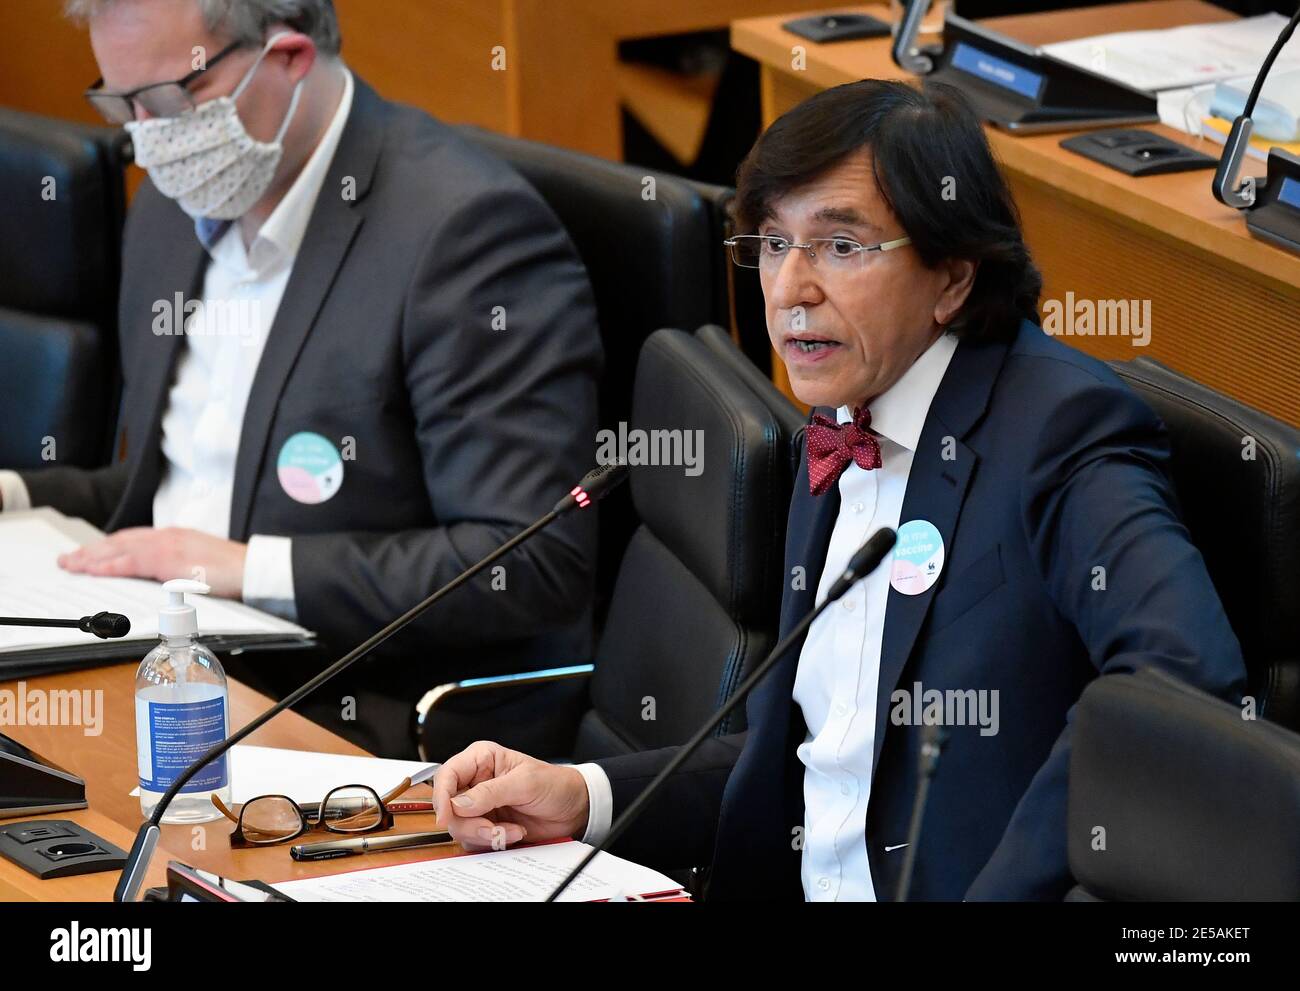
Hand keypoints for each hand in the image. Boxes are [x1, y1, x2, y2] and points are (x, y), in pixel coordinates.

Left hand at [57, 527, 248, 597]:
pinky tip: (92, 569)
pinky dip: (108, 564)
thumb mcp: (201, 565)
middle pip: (119, 542)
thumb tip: (164, 582)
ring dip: (92, 557)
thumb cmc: (234, 570)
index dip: (109, 547)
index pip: (133, 540)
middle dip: (92, 551)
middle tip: (69, 560)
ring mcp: (167, 545)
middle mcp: (167, 536)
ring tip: (71, 564)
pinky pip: (130, 561)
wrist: (252, 568)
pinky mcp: (168, 559)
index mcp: (175, 537)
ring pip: (118, 549)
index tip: (91, 554)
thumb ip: (179, 569)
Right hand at [432, 741, 589, 850]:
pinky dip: (492, 842)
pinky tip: (514, 833)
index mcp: (481, 759)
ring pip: (459, 827)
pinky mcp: (486, 825)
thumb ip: (490, 793)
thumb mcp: (524, 783)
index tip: (447, 816)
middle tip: (494, 828)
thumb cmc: (554, 784)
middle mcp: (475, 782)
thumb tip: (457, 804)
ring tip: (512, 830)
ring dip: (485, 834)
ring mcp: (479, 806)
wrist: (573, 808)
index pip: (447, 775)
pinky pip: (473, 840)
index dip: (441, 796)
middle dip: (470, 823)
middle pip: (449, 807)